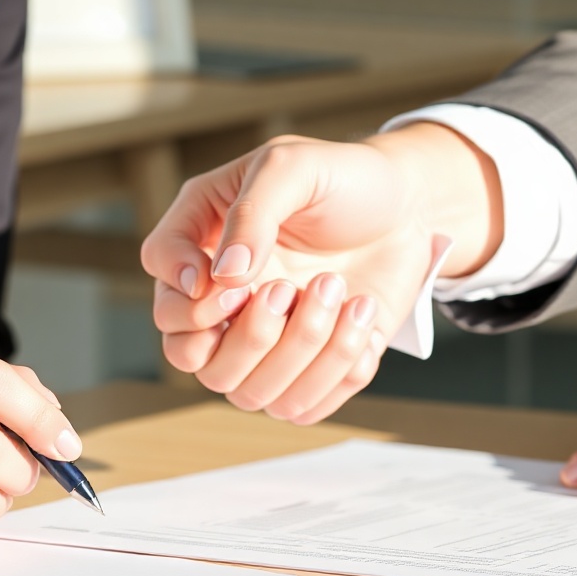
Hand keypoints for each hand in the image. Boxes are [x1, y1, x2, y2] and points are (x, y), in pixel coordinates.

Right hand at [138, 125, 500, 422]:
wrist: (411, 205)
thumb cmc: (343, 178)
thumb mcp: (292, 168)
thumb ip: (251, 215)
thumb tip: (224, 277)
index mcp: (205, 246)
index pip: (165, 302)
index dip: (188, 307)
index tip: (239, 281)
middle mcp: (226, 302)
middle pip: (192, 361)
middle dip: (251, 334)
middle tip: (291, 287)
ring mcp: (267, 341)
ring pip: (248, 393)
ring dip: (303, 346)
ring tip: (339, 289)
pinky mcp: (311, 368)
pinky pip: (303, 407)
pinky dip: (339, 366)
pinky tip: (362, 312)